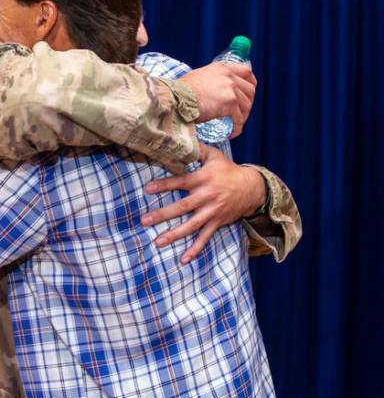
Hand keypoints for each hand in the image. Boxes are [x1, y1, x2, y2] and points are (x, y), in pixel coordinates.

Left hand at [140, 144, 265, 262]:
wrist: (253, 187)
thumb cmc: (228, 169)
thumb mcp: (214, 155)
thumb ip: (196, 149)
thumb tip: (180, 138)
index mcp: (204, 179)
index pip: (181, 181)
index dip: (164, 185)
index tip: (147, 189)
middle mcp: (207, 196)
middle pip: (182, 207)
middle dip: (162, 214)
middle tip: (144, 220)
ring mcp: (213, 211)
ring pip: (192, 225)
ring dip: (174, 235)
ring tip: (157, 242)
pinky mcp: (218, 222)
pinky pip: (205, 237)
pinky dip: (195, 249)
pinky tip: (184, 259)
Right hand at [179, 62, 256, 137]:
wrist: (176, 98)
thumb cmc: (180, 91)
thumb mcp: (197, 77)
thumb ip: (209, 81)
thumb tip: (209, 90)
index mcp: (221, 68)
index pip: (246, 71)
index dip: (250, 83)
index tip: (249, 92)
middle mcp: (228, 76)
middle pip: (250, 89)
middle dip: (249, 102)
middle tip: (242, 112)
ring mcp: (230, 88)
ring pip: (246, 104)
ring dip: (243, 116)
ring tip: (236, 124)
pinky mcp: (229, 102)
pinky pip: (238, 117)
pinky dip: (237, 127)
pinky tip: (232, 133)